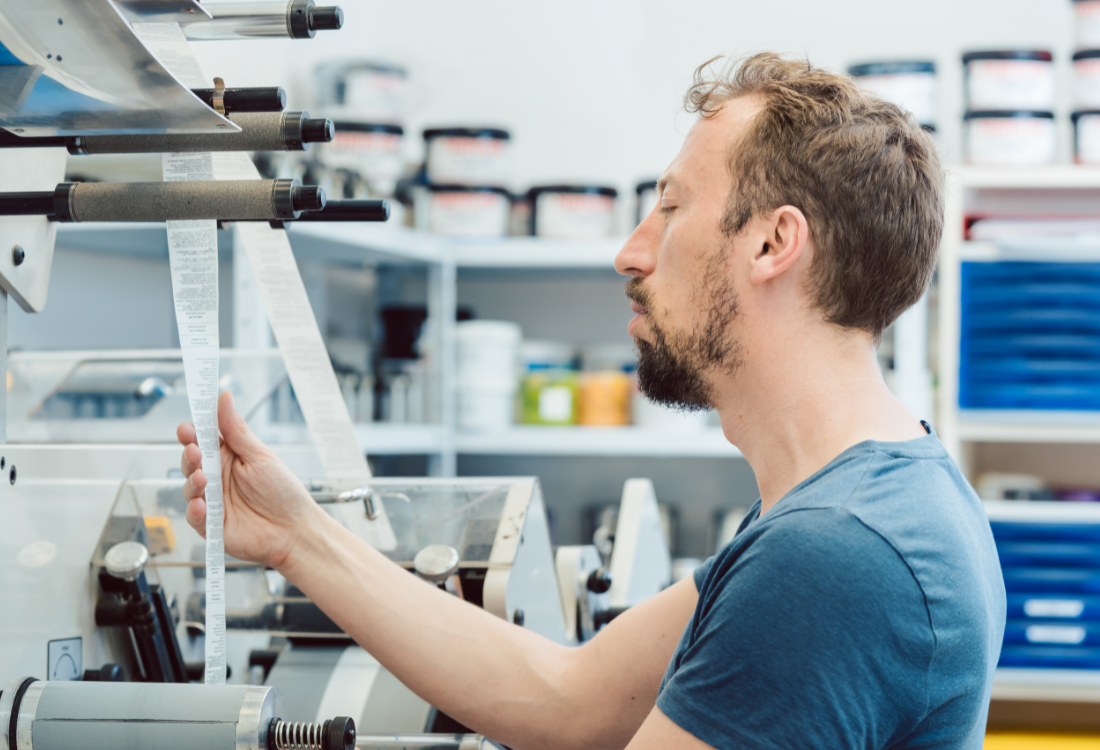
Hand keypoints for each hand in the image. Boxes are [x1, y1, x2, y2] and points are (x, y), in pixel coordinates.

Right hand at [178, 391, 320, 569]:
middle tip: (195, 451)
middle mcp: (216, 479)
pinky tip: (202, 505)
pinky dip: (195, 511)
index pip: (203, 441)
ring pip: (188, 489)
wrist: (296, 530)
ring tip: (202, 478)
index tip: (186, 428)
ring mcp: (212, 502)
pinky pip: (194, 518)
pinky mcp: (211, 526)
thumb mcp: (260, 456)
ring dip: (192, 482)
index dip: (191, 433)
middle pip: (190, 463)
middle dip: (189, 456)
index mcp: (228, 458)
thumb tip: (224, 397)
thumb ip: (237, 430)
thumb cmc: (283, 492)